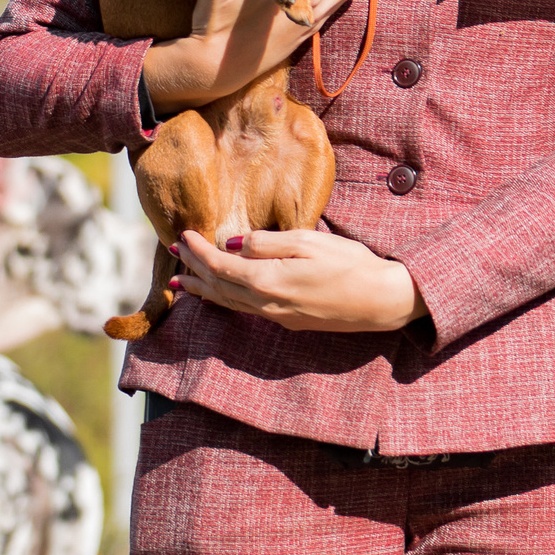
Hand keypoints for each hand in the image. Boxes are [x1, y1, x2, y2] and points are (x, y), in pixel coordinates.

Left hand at [168, 228, 423, 332]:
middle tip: (174, 252)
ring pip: (228, 302)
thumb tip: (233, 244)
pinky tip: (219, 294)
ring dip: (202, 290)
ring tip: (180, 284)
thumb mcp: (309, 242)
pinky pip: (244, 309)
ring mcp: (276, 316)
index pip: (219, 265)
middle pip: (217, 286)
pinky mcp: (288, 320)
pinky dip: (223, 299)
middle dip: (193, 269)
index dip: (198, 251)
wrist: (380, 300)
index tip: (185, 233)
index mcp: (268, 280)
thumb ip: (267, 242)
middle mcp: (265, 303)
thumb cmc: (350, 264)